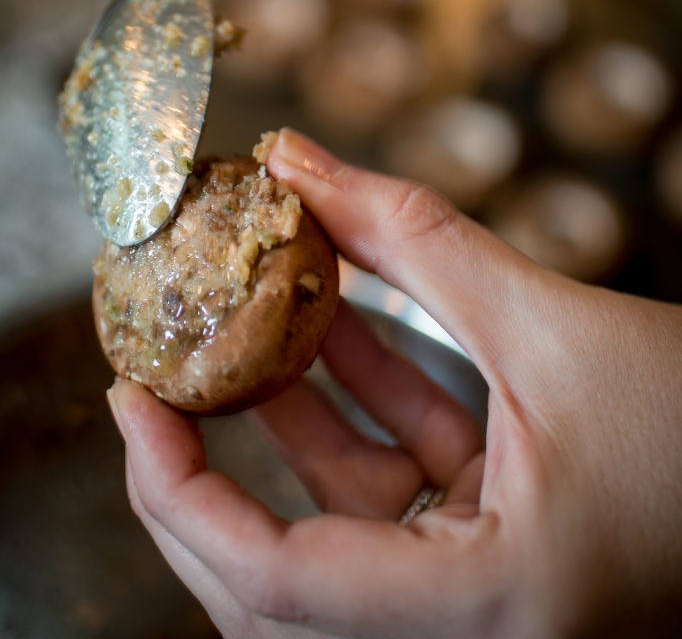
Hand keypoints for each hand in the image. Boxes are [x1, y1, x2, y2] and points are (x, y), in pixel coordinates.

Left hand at [109, 129, 681, 637]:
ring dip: (293, 420)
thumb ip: (414, 236)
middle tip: (161, 381)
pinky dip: (364, 413)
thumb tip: (302, 162)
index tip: (134, 402)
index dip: (181, 495)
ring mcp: (482, 601)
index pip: (280, 585)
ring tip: (248, 325)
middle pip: (283, 580)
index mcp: (488, 609)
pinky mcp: (496, 553)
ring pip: (340, 527)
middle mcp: (474, 632)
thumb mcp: (548, 323)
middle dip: (212, 473)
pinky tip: (336, 329)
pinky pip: (400, 492)